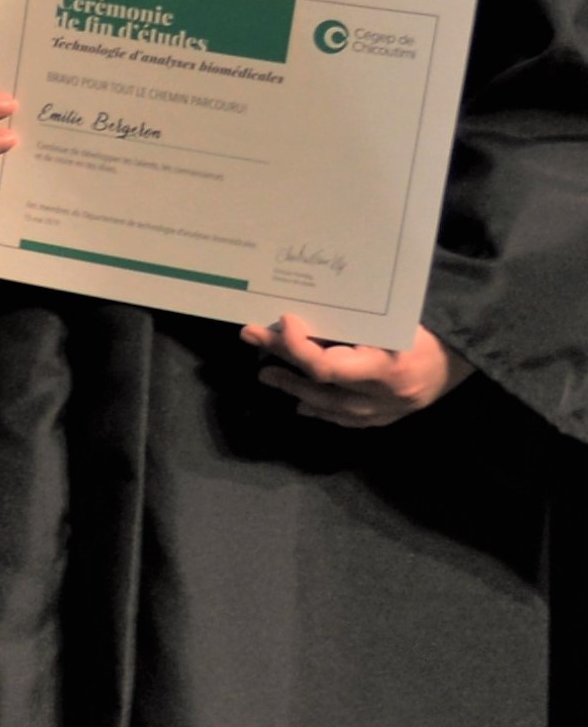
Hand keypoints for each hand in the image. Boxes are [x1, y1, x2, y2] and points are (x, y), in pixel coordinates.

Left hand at [248, 312, 470, 427]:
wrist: (474, 352)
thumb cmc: (433, 324)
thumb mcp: (396, 315)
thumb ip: (355, 317)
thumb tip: (306, 306)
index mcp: (388, 367)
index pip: (328, 367)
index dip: (297, 347)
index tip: (284, 321)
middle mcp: (387, 396)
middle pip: (323, 385)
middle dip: (284, 362)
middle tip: (253, 338)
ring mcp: (391, 411)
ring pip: (333, 408)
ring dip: (296, 391)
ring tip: (268, 375)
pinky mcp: (395, 417)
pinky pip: (353, 420)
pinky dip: (325, 412)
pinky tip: (303, 405)